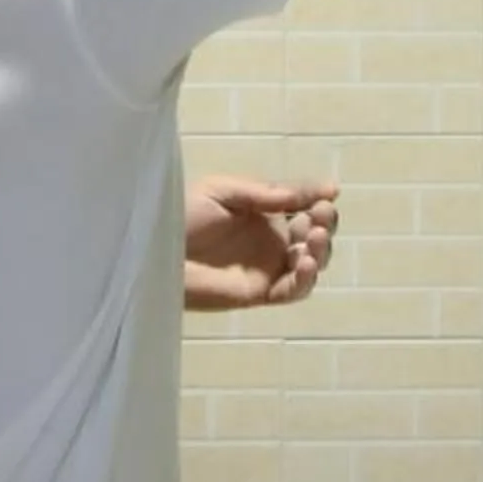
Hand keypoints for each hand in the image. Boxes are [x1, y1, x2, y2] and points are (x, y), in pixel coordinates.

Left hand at [184, 175, 339, 311]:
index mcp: (263, 213)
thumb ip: (269, 193)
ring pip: (310, 264)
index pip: (303, 207)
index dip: (318, 200)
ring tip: (314, 238)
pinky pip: (293, 291)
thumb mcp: (226, 191)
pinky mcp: (259, 293)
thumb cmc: (183, 215)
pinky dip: (305, 279)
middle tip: (320, 215)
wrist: (153, 250)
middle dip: (324, 224)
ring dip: (320, 252)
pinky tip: (305, 263)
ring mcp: (267, 268)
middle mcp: (270, 241)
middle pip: (313, 236)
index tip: (329, 194)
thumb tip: (327, 189)